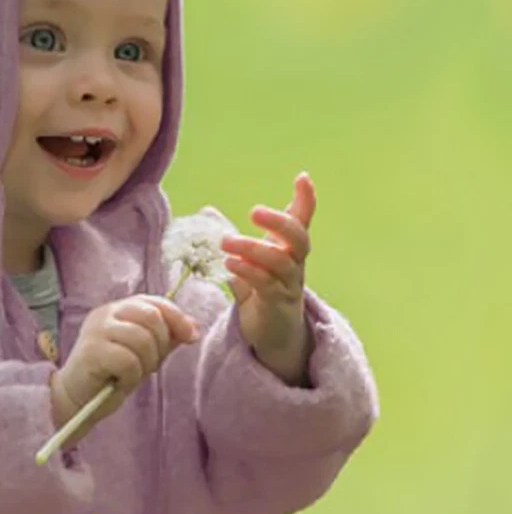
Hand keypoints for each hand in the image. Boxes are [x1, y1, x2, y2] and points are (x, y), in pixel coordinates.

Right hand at [50, 295, 199, 446]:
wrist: (76, 400)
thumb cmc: (109, 375)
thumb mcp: (142, 353)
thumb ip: (164, 338)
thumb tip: (194, 327)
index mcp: (117, 309)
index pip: (153, 302)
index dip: (176, 317)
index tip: (191, 337)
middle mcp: (105, 314)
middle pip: (151, 316)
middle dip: (161, 344)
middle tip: (149, 366)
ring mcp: (96, 330)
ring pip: (142, 339)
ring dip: (146, 364)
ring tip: (132, 375)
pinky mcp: (91, 351)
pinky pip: (128, 361)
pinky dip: (131, 377)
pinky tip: (120, 382)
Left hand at [219, 172, 315, 385]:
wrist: (273, 336)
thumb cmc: (262, 293)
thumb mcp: (246, 262)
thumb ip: (231, 238)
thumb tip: (207, 211)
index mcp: (288, 249)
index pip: (301, 220)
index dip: (305, 199)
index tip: (303, 177)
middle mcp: (294, 264)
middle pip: (298, 238)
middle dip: (279, 222)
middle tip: (255, 212)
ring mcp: (289, 285)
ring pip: (280, 262)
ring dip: (253, 249)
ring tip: (227, 242)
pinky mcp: (278, 305)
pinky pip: (267, 286)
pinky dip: (249, 273)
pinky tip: (231, 266)